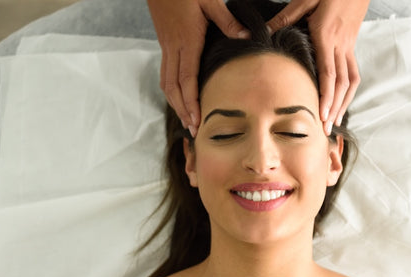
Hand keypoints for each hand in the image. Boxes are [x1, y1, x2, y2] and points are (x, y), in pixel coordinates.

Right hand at [147, 0, 248, 135]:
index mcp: (186, 40)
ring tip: (185, 120)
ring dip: (175, 103)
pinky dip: (171, 90)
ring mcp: (167, 46)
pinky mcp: (165, 43)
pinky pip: (165, 73)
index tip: (197, 120)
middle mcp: (173, 48)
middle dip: (182, 111)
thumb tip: (245, 38)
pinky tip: (178, 97)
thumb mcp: (209, 1)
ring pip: (166, 82)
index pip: (187, 79)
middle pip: (174, 87)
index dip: (191, 102)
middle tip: (192, 130)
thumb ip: (227, 21)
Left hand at [266, 0, 368, 133]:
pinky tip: (343, 102)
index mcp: (326, 35)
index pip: (328, 72)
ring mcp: (348, 46)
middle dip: (334, 107)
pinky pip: (353, 72)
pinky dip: (349, 90)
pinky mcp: (351, 45)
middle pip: (340, 83)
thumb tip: (263, 33)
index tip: (321, 114)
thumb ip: (285, 18)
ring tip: (335, 122)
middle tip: (326, 128)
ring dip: (343, 103)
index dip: (325, 95)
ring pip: (349, 80)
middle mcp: (340, 45)